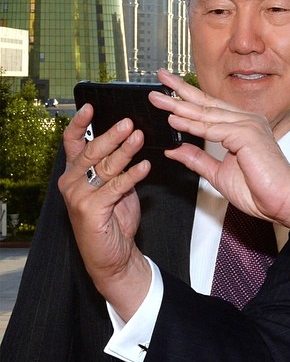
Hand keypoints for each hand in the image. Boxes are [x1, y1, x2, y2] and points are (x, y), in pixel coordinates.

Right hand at [58, 102, 152, 319]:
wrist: (113, 255)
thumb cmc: (114, 218)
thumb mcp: (115, 186)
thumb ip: (117, 165)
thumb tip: (133, 137)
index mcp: (75, 173)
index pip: (73, 143)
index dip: (80, 123)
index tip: (91, 106)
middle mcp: (72, 182)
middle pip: (91, 151)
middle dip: (111, 135)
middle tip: (129, 122)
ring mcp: (78, 197)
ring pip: (104, 167)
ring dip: (125, 151)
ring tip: (140, 137)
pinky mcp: (90, 210)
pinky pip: (115, 187)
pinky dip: (132, 175)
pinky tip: (145, 166)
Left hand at [151, 69, 289, 229]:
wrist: (282, 201)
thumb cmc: (259, 190)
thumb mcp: (218, 173)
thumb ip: (197, 159)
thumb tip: (175, 149)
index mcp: (242, 127)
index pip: (210, 108)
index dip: (188, 97)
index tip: (168, 91)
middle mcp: (247, 121)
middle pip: (207, 103)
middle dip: (181, 91)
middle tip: (161, 78)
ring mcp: (248, 125)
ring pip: (207, 113)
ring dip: (180, 105)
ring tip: (158, 99)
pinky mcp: (247, 134)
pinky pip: (213, 128)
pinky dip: (192, 124)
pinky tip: (174, 120)